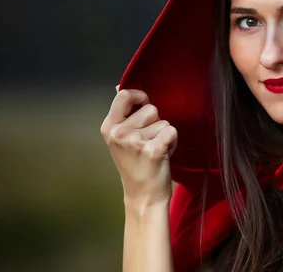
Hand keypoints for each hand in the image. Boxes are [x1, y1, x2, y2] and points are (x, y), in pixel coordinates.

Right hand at [100, 88, 177, 207]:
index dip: (140, 96)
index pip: (125, 95)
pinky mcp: (152, 150)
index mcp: (109, 127)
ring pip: (164, 122)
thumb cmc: (136, 164)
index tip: (145, 106)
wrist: (144, 195)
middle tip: (149, 142)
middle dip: (155, 123)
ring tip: (155, 150)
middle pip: (151, 108)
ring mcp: (134, 142)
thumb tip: (119, 86)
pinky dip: (173, 142)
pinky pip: (172, 131)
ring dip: (164, 134)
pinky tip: (163, 155)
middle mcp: (119, 133)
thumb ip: (123, 113)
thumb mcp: (122, 138)